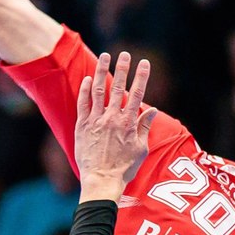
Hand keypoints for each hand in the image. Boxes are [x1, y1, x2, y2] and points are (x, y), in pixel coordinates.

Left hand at [74, 51, 157, 201]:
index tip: (144, 63)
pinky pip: (83, 103)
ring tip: (104, 56)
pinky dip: (85, 89)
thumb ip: (144, 127)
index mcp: (128, 123)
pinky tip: (88, 78)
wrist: (101, 180)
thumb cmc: (124, 168)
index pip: (137, 94)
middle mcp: (112, 118)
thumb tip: (152, 110)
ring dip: (102, 71)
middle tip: (124, 54)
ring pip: (99, 90)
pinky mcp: (82, 126)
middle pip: (118, 87)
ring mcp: (96, 121)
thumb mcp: (141, 149)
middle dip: (122, 68)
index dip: (141, 76)